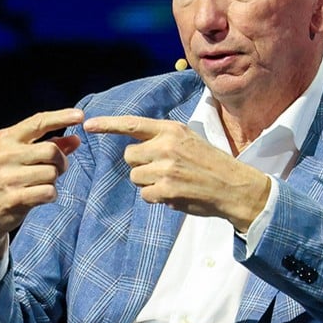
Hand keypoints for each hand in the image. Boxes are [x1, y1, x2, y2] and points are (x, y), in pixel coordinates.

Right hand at [0, 108, 84, 270]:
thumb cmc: (8, 178)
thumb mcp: (22, 156)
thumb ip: (50, 145)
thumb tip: (77, 139)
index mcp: (6, 138)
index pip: (38, 122)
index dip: (61, 117)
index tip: (81, 115)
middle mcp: (5, 155)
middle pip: (51, 150)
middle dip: (61, 161)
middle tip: (57, 169)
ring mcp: (7, 177)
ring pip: (52, 173)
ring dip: (54, 180)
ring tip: (40, 184)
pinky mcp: (12, 198)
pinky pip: (48, 192)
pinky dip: (50, 195)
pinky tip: (39, 197)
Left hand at [83, 115, 270, 232]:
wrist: (234, 186)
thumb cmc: (212, 165)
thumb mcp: (190, 141)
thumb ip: (164, 140)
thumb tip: (135, 151)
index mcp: (172, 130)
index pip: (133, 124)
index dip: (108, 124)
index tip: (88, 125)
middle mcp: (166, 145)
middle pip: (129, 156)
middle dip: (140, 166)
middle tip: (162, 170)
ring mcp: (166, 167)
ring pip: (136, 177)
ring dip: (149, 183)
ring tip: (173, 182)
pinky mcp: (166, 188)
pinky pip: (145, 194)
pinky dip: (156, 197)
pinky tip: (175, 194)